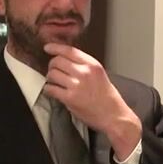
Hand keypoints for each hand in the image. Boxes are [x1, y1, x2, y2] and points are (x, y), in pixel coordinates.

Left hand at [43, 43, 141, 160]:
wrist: (114, 115)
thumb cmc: (108, 98)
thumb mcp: (100, 75)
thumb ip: (85, 66)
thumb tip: (67, 61)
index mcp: (93, 65)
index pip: (69, 50)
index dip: (55, 48)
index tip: (48, 48)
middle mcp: (84, 72)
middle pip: (57, 61)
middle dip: (52, 66)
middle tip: (53, 71)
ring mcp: (76, 85)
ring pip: (52, 74)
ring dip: (50, 78)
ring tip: (54, 82)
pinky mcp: (70, 98)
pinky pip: (51, 89)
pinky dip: (49, 90)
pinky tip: (53, 91)